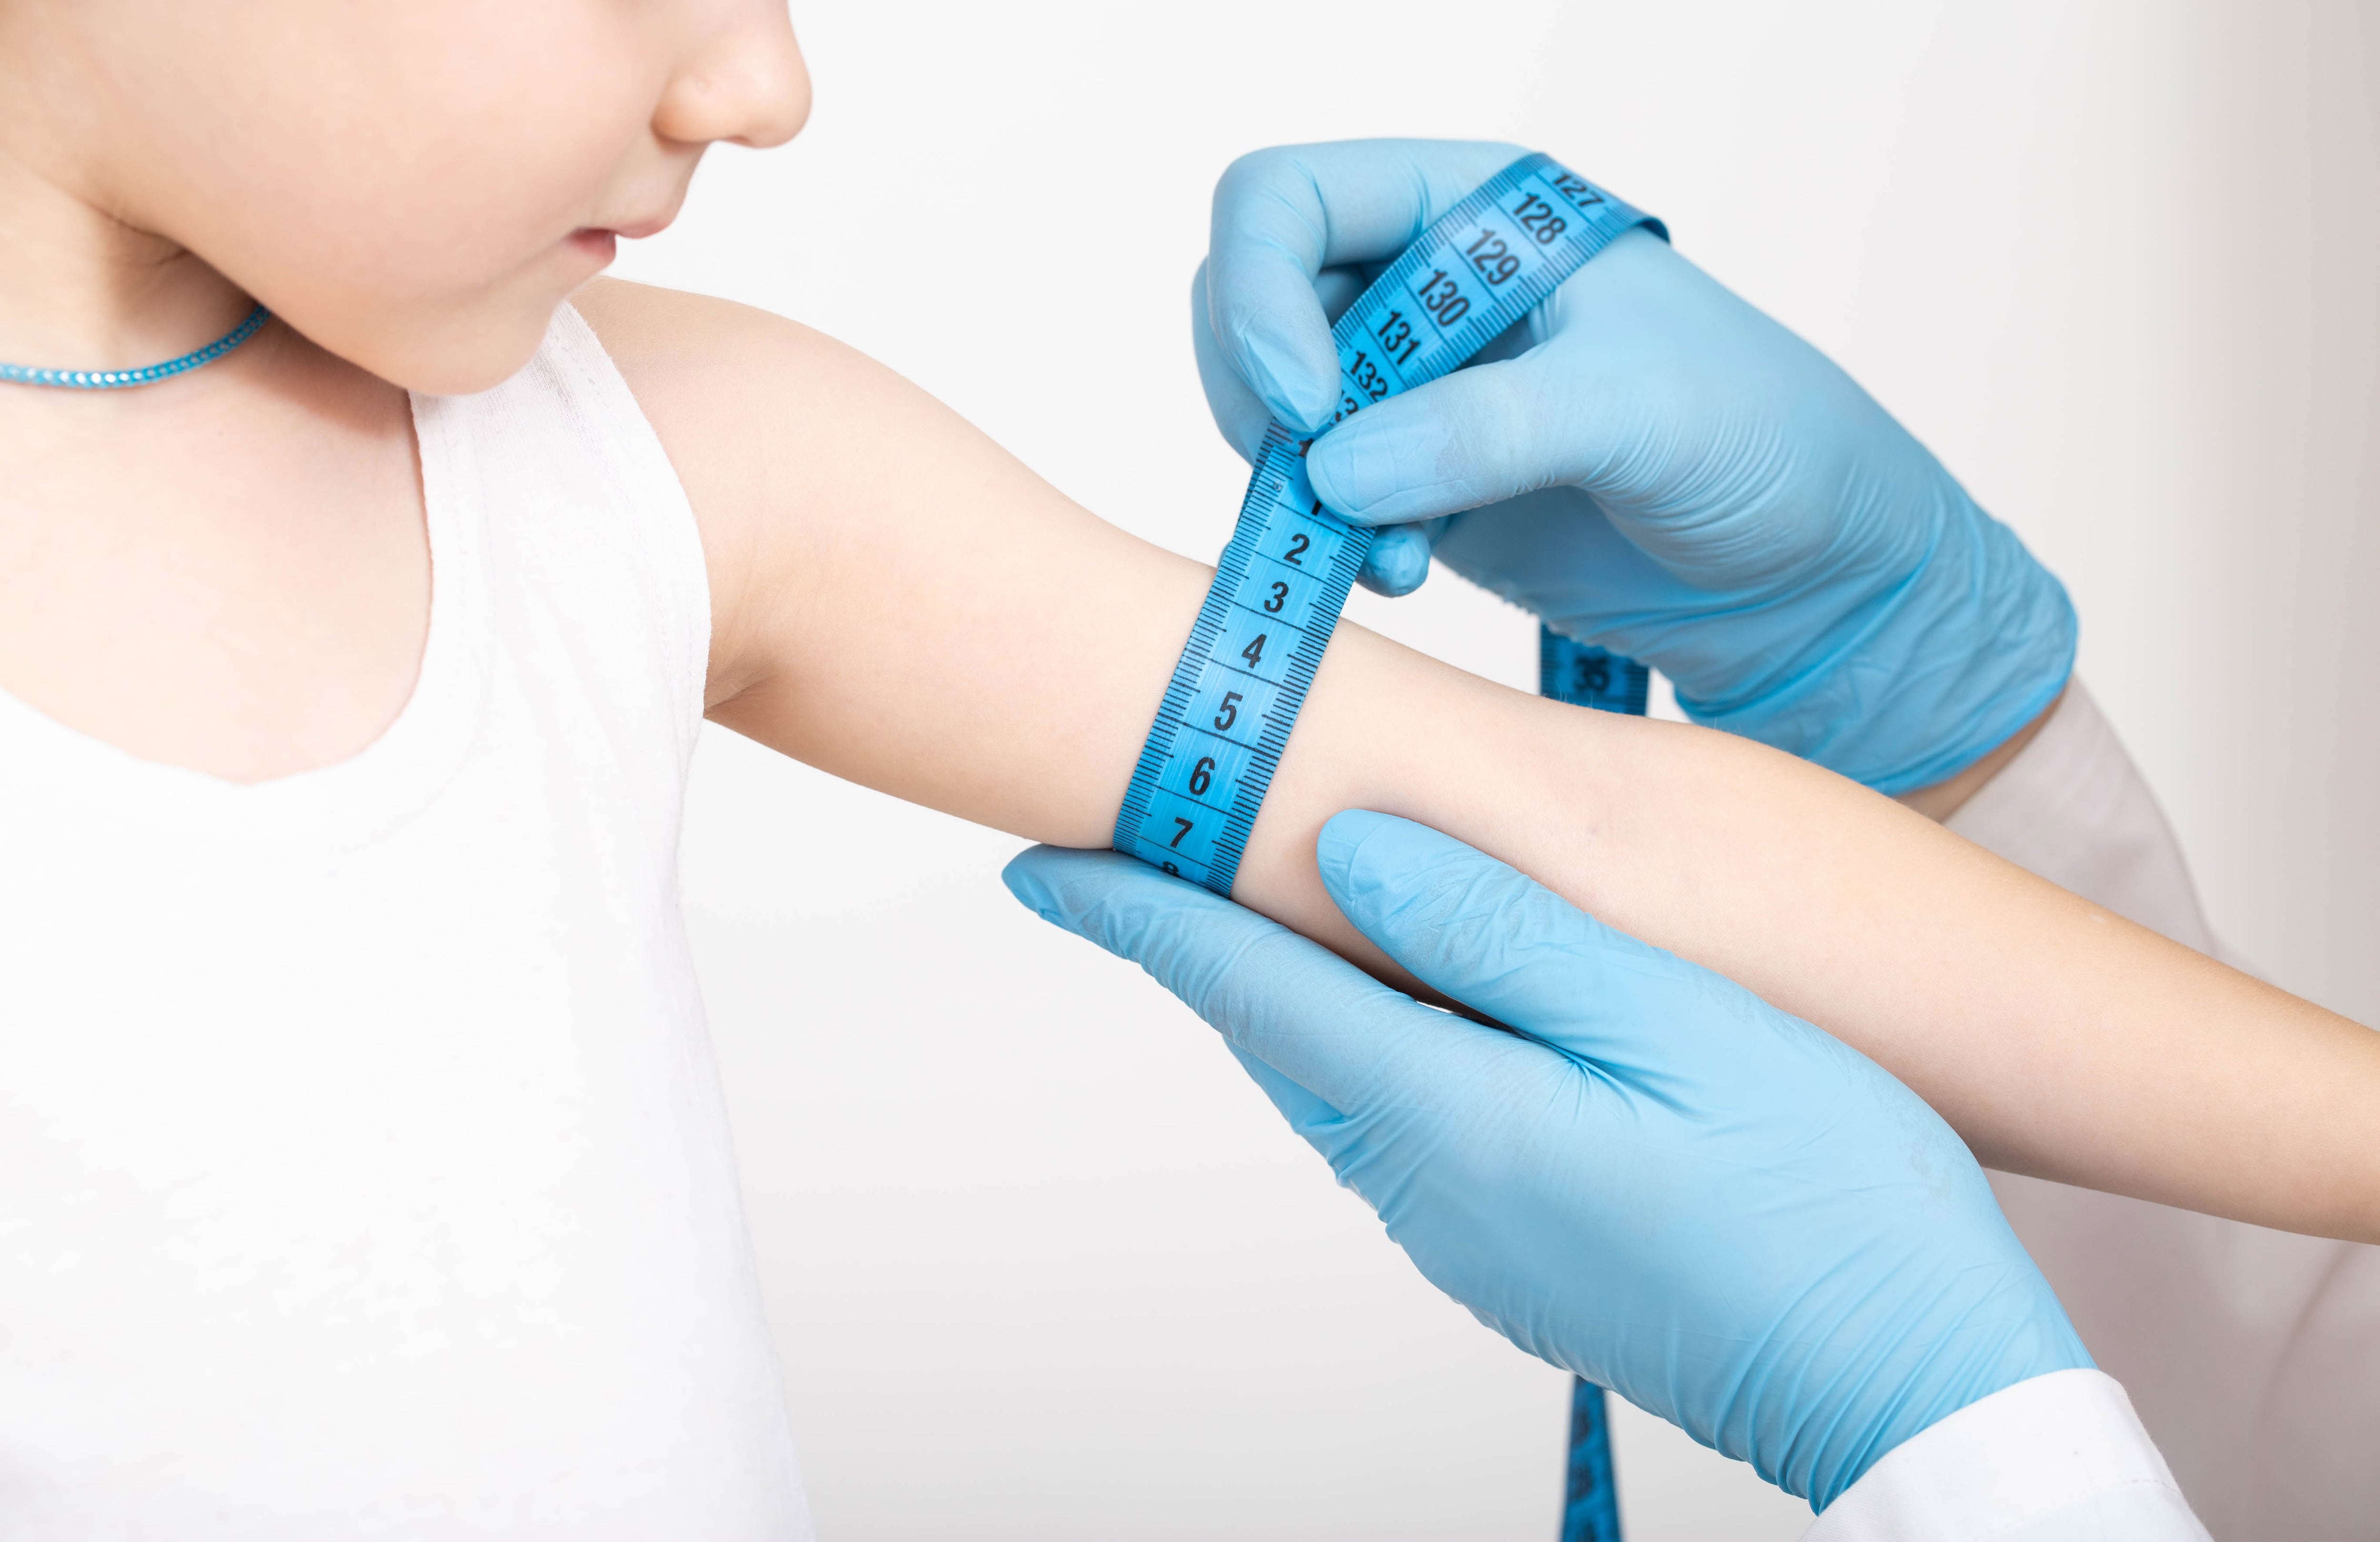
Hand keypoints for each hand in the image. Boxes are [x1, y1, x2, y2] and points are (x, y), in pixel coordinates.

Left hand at [1003, 813, 2090, 1508]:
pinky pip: (1395, 1130)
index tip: (1041, 865)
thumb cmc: (1831, 1203)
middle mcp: (1428, 1187)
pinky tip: (1396, 1005)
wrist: (1911, 1385)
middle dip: (1190, 944)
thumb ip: (1506, 934)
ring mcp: (1467, 1236)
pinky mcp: (1515, 1259)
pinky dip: (1360, 1050)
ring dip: (1276, 996)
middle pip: (1271, 1038)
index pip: (1247, 989)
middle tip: (1133, 852)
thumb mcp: (1678, 1026)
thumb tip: (1349, 851)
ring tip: (1247, 907)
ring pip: (1331, 1084)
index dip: (1137, 916)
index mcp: (1452, 1114)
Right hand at [1193, 139, 2073, 793]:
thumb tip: (1333, 469)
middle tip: (1323, 484)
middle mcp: (1425, 292)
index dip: (1260, 292)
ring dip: (1293, 487)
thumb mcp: (1642, 410)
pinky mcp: (1417, 491)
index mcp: (1475, 215)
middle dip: (1263, 400)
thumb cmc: (1768, 447)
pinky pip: (1312, 502)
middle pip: (1248, 305)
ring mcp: (1414, 395)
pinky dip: (1326, 542)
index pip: (1285, 201)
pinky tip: (1398, 574)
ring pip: (1268, 414)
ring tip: (1385, 552)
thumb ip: (1487, 427)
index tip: (1310, 404)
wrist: (1814, 581)